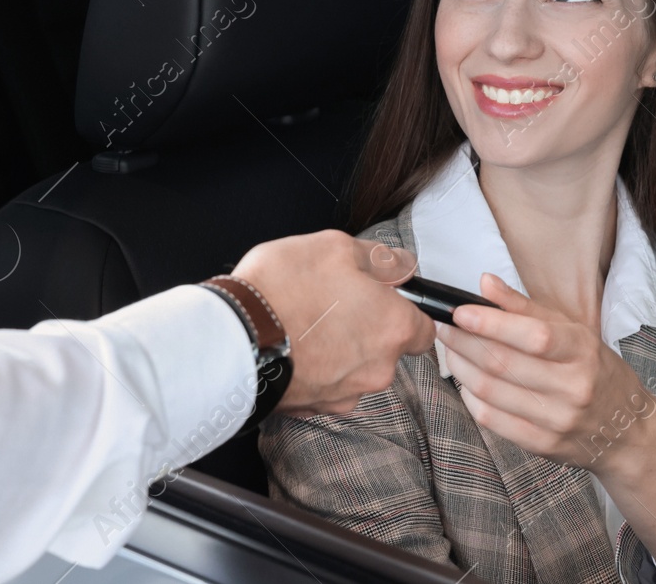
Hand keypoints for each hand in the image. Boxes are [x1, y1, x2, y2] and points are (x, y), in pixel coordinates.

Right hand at [232, 230, 434, 413]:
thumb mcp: (335, 247)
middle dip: (367, 327)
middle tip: (334, 303)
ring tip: (305, 323)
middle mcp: (377, 369)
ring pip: (355, 368)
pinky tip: (292, 345)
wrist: (229, 340)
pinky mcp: (314, 409)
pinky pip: (326, 385)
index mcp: (392, 328)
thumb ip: (378, 259)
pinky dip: (315, 368)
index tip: (387, 300)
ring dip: (339, 349)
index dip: (407, 311)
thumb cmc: (282, 291)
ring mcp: (345, 394)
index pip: (425, 329)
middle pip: (387, 349)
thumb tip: (398, 268)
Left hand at [434, 273, 655, 470]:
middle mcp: (572, 387)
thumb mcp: (573, 331)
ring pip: (492, 391)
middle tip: (444, 327)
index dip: (491, 323)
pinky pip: (493, 420)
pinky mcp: (543, 445)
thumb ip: (526, 307)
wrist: (625, 431)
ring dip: (461, 368)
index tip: (460, 312)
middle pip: (504, 363)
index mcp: (582, 351)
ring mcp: (557, 419)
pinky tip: (466, 382)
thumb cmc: (596, 371)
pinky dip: (471, 398)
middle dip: (465, 342)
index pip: (533, 336)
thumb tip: (484, 283)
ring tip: (451, 351)